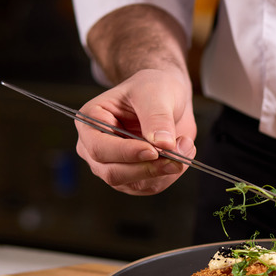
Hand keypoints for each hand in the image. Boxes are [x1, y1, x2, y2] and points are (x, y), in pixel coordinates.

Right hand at [75, 68, 196, 195]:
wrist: (167, 98)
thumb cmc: (153, 88)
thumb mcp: (155, 93)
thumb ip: (157, 117)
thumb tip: (163, 144)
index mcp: (90, 121)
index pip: (100, 147)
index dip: (126, 153)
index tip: (153, 150)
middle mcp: (95, 148)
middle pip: (113, 173)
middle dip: (148, 168)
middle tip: (177, 157)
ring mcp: (113, 166)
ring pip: (135, 184)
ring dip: (164, 171)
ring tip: (185, 146)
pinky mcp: (133, 178)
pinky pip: (151, 187)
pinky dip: (170, 174)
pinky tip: (181, 154)